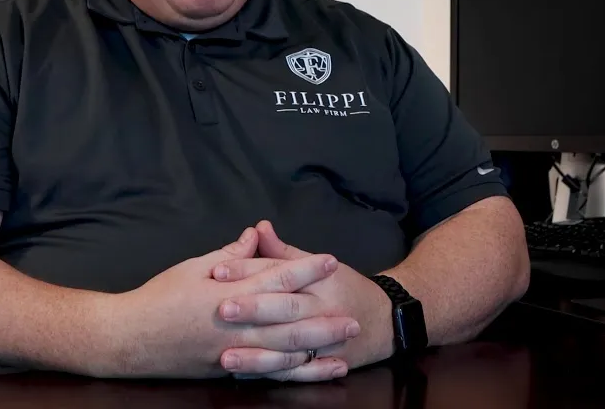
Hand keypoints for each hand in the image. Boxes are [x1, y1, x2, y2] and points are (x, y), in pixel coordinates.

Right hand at [101, 227, 357, 380]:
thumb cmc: (160, 297)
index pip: (275, 277)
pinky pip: (270, 372)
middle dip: (324, 315)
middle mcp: (235, 323)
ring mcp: (234, 350)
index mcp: (228, 291)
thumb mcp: (193, 266)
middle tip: (355, 314)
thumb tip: (255, 235)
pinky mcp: (229, 369)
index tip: (330, 261)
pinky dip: (296, 371)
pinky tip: (316, 368)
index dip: (305, 268)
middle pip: (289, 318)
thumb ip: (229, 255)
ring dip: (319, 346)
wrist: (131, 338)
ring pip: (285, 350)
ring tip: (344, 342)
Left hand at [211, 221, 394, 379]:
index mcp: (319, 280)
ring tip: (226, 356)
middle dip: (253, 309)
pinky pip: (296, 373)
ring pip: (289, 347)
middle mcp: (323, 310)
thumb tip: (259, 228)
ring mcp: (326, 341)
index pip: (280, 272)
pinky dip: (271, 374)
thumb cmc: (346, 288)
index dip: (249, 271)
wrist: (386, 322)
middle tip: (222, 308)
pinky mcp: (325, 364)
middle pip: (286, 308)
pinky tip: (245, 376)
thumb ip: (285, 251)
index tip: (218, 271)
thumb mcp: (321, 265)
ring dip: (257, 353)